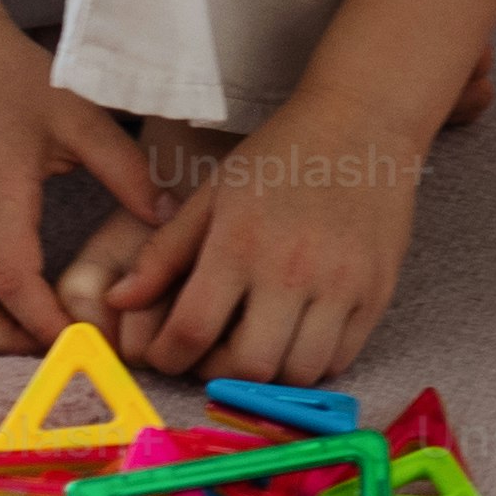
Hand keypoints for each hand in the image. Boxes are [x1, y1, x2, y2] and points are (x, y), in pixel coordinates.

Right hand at [0, 21, 169, 356]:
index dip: (46, 324)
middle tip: (58, 349)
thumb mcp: (81, 117)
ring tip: (43, 331)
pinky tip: (23, 301)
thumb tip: (166, 216)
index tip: (86, 342)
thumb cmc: (16, 81)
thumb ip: (126, 168)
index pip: (14, 284)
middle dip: (6, 346)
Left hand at [96, 86, 432, 390]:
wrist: (362, 122)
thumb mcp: (212, 194)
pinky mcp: (377, 292)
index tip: (169, 354)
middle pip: (249, 366)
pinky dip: (312, 363)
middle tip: (214, 353)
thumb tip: (118, 302)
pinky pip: (341, 359)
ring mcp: (342, 284)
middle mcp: (293, 269)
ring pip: (299, 373)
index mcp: (240, 242)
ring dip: (270, 374)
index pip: (192, 331)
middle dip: (221, 372)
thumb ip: (163, 253)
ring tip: (257, 344)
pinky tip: (296, 336)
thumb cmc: (280, 156)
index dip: (170, 358)